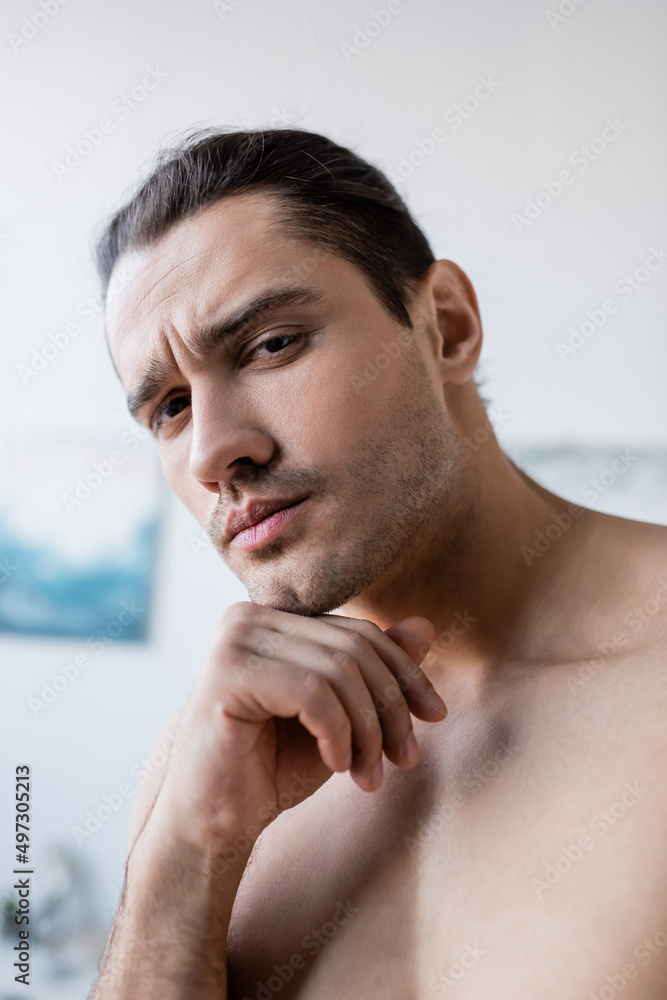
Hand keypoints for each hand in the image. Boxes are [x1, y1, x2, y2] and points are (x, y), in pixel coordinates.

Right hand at [149, 602, 446, 854]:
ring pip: (339, 671)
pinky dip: (339, 733)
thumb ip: (375, 672)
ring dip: (368, 730)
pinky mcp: (227, 674)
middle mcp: (249, 617)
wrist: (213, 824)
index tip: (435, 716)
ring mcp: (234, 641)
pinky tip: (335, 764)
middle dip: (391, 708)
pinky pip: (313, 692)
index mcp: (273, 619)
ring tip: (368, 775)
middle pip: (355, 649)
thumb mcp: (341, 717)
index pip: (360, 632)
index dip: (406, 673)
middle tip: (405, 760)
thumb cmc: (272, 767)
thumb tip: (427, 625)